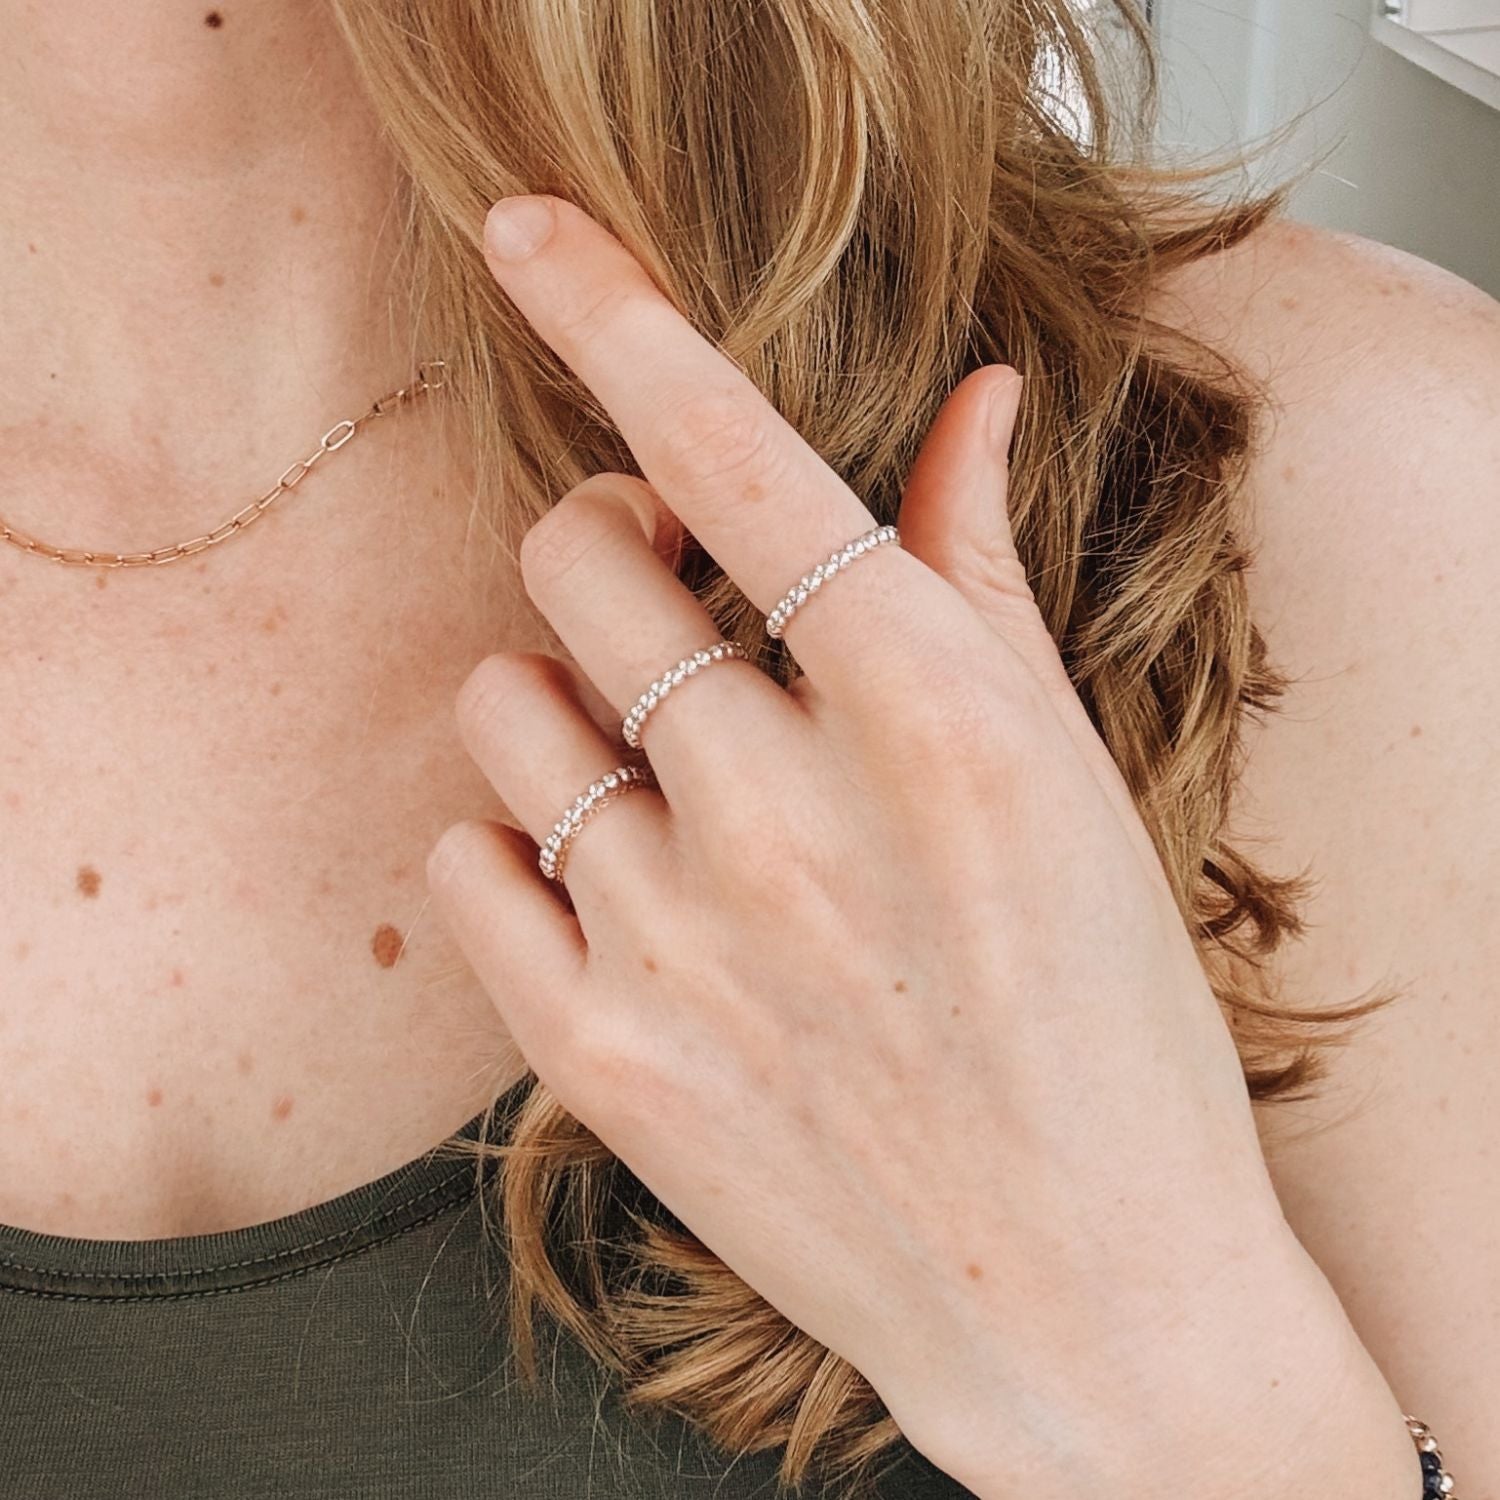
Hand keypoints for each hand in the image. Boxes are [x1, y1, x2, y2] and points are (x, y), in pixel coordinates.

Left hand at [427, 195, 1411, 1497]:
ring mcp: (682, 941)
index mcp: (932, 721)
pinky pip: (465, 863)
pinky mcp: (600, 1056)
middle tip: (667, 606)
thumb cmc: (1106, 1033)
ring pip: (502, 705)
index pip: (742, 462)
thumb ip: (983, 584)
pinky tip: (607, 885)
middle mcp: (790, 814)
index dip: (621, 320)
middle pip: (582, 559)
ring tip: (646, 770)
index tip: (532, 232)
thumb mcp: (1070, 784)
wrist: (1087, 1297)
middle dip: (607, 549)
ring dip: (555, 700)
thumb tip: (968, 412)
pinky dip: (514, 844)